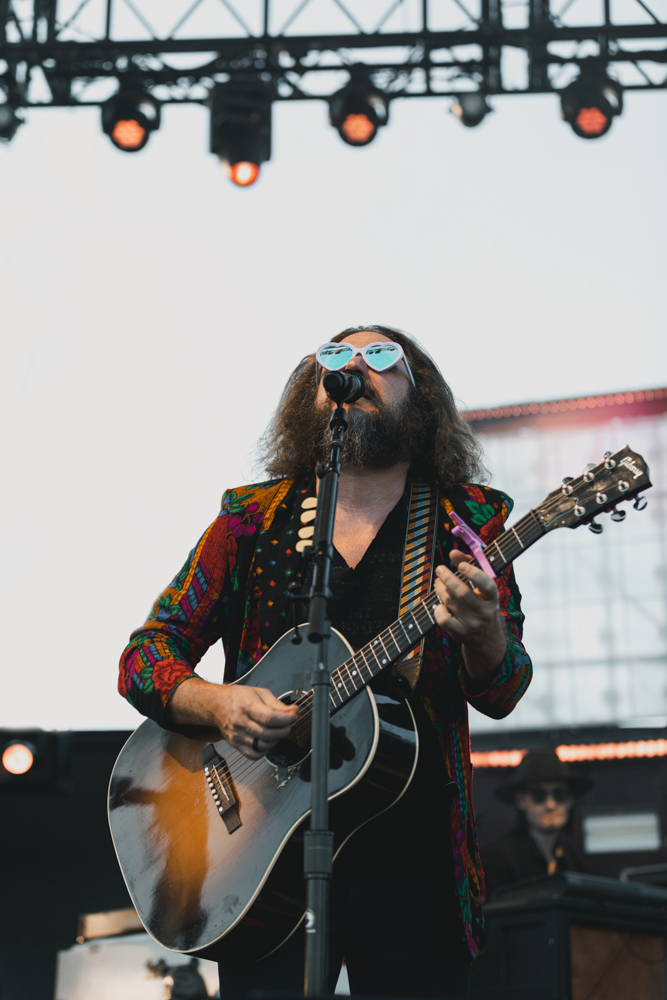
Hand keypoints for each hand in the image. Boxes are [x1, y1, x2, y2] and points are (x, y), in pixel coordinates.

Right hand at [214, 685, 297, 759]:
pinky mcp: (235, 744)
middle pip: (267, 734)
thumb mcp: (260, 693)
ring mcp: (237, 735)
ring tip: (278, 732)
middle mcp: (240, 722)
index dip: (285, 719)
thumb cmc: (238, 697)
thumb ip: (277, 704)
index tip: (293, 717)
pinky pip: (253, 754)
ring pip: (262, 745)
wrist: (217, 705)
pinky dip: (264, 750)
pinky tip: (267, 741)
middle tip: (288, 724)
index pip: (269, 718)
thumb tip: (293, 711)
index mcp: (247, 706)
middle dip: (284, 730)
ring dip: (276, 740)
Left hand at [433, 550, 506, 690]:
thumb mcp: (481, 586)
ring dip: (440, 588)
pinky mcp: (460, 632)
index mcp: (493, 597)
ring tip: (438, 582)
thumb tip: (453, 553)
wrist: (485, 636)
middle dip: (447, 577)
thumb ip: (469, 565)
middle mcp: (484, 611)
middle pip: (462, 592)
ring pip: (450, 601)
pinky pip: (443, 618)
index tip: (460, 564)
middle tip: (440, 569)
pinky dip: (438, 608)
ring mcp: (472, 623)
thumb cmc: (481, 603)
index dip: (473, 573)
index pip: (486, 584)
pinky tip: (439, 603)